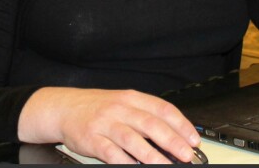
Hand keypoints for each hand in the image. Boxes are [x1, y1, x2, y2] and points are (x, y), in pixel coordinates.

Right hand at [18, 87, 200, 163]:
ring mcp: (106, 123)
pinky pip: (110, 152)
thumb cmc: (100, 108)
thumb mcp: (125, 103)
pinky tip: (135, 167)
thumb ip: (147, 116)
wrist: (64, 107)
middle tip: (186, 155)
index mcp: (134, 98)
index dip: (182, 125)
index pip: (164, 110)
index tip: (194, 140)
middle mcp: (121, 108)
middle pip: (151, 125)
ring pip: (133, 139)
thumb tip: (174, 136)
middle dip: (172, 141)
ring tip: (165, 165)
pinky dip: (124, 161)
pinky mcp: (91, 139)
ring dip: (152, 155)